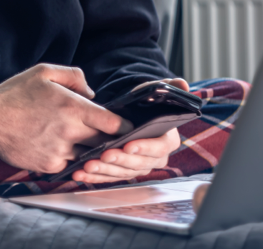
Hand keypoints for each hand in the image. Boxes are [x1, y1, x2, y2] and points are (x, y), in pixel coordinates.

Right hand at [0, 64, 133, 172]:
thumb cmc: (16, 94)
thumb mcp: (44, 72)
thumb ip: (74, 76)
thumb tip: (91, 93)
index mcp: (73, 108)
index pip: (115, 124)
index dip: (124, 126)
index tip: (124, 126)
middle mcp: (70, 132)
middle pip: (105, 142)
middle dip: (106, 138)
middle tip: (101, 132)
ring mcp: (60, 151)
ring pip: (87, 154)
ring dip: (85, 148)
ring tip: (71, 137)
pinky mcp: (49, 165)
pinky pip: (68, 164)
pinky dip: (66, 156)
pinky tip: (54, 144)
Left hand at [72, 77, 189, 183]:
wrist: (127, 110)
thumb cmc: (142, 102)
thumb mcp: (154, 91)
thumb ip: (169, 87)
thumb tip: (182, 84)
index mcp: (167, 139)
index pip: (160, 148)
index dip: (145, 148)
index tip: (129, 145)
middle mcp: (155, 156)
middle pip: (140, 164)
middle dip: (121, 161)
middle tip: (105, 155)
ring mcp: (138, 166)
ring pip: (124, 173)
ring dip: (106, 171)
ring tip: (88, 165)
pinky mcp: (122, 171)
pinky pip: (110, 177)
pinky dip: (95, 178)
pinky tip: (80, 174)